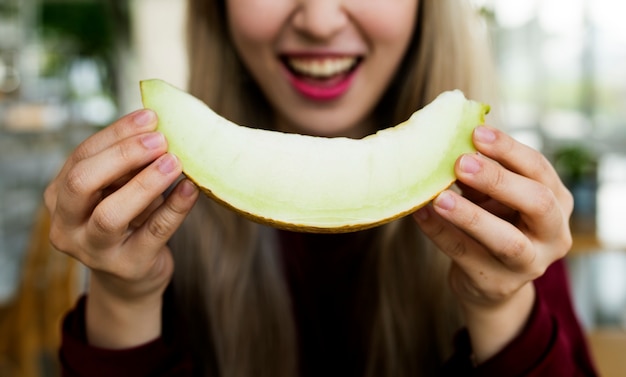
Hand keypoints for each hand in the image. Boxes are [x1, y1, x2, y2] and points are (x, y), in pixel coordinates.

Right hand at [44, 109, 198, 347]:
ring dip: (146, 183)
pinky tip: (190, 188)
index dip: (116, 134)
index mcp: (60, 196)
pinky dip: (174, 207)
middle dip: (122, 156)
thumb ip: (128, 164)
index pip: (81, 156)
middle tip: (160, 139)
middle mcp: (67, 225)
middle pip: (82, 182)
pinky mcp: (128, 267)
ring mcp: (94, 251)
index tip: (150, 116)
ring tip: (175, 161)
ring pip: (111, 214)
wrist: (132, 277)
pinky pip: (153, 233)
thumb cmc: (127, 221)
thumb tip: (158, 125)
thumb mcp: (118, 190)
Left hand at [413, 126, 572, 361]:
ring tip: (439, 197)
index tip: (476, 132)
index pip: (539, 169)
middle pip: (537, 202)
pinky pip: (465, 255)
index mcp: (557, 201)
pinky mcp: (497, 283)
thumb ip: (483, 173)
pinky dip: (440, 232)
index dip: (509, 149)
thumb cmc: (495, 225)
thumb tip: (450, 138)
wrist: (491, 282)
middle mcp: (553, 234)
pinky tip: (420, 214)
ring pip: (506, 240)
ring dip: (471, 215)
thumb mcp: (495, 198)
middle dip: (498, 180)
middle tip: (461, 162)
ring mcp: (529, 264)